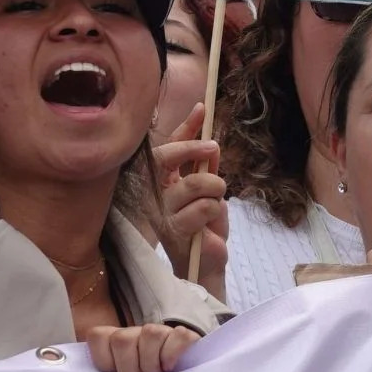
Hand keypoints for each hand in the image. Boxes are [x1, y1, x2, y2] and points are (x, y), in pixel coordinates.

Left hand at [86, 324, 200, 371]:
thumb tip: (59, 369)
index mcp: (114, 342)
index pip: (97, 336)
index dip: (105, 362)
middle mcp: (135, 333)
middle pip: (122, 339)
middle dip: (130, 368)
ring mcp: (160, 332)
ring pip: (150, 333)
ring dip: (152, 363)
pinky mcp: (183, 337)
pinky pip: (178, 336)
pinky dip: (173, 354)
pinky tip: (171, 367)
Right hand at [154, 104, 227, 299]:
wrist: (205, 262)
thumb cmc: (204, 224)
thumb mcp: (208, 186)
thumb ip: (205, 161)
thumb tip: (208, 131)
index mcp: (162, 181)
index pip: (169, 147)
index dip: (185, 127)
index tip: (202, 108)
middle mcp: (155, 194)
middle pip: (168, 158)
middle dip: (194, 149)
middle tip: (213, 149)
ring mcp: (161, 212)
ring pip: (195, 182)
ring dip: (215, 187)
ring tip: (216, 199)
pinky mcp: (173, 230)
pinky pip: (204, 206)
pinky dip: (215, 210)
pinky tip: (209, 224)